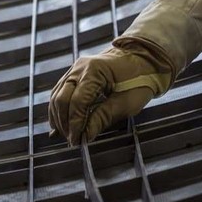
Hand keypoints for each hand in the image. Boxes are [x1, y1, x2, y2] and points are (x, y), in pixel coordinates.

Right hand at [48, 37, 175, 145]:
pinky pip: (60, 91)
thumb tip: (84, 136)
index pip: (77, 103)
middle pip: (62, 98)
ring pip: (57, 95)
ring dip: (59, 117)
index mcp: (95, 71)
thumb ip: (103, 118)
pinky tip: (62, 123)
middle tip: (71, 140)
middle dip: (64, 122)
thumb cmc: (140, 80)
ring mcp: (75, 68)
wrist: (144, 59)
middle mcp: (80, 67)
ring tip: (67, 135)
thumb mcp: (126, 103)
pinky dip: (60, 108)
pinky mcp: (75, 73)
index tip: (77, 141)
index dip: (75, 124)